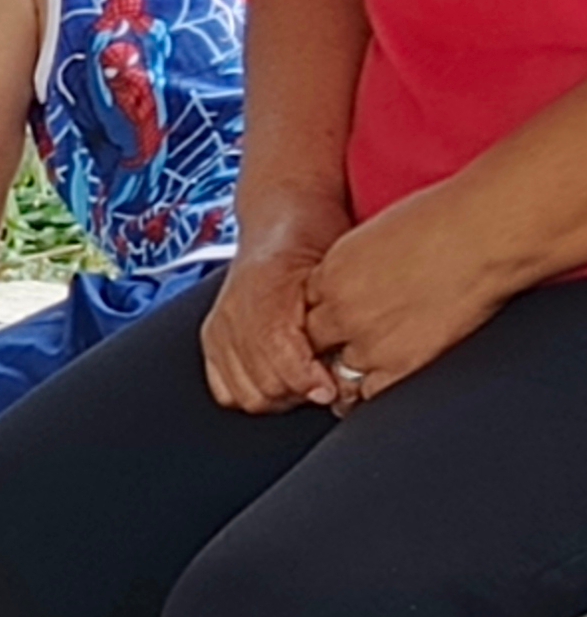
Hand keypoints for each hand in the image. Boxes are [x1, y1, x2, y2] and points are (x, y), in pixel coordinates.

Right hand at [200, 213, 345, 413]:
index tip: (334, 388)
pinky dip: (254, 393)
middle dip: (300, 392)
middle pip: (264, 385)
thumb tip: (344, 365)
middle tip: (329, 385)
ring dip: (281, 397)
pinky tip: (282, 381)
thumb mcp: (338, 270)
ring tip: (309, 383)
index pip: (279, 357)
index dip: (309, 380)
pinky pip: (226, 390)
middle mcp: (235, 314)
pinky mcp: (212, 340)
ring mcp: (219, 328)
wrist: (284, 219)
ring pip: (247, 395)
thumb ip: (338, 315)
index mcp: (266, 293)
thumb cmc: (318, 238)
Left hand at [301, 184, 517, 410]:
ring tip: (383, 355)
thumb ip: (365, 259)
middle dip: (335, 340)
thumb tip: (373, 272)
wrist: (487, 234)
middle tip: (361, 335)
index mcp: (334, 270)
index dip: (331, 310)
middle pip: (317, 341)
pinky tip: (392, 375)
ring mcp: (369, 341)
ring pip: (338, 371)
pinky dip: (376, 389)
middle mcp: (342, 308)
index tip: (350, 311)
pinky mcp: (401, 365)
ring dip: (356, 366)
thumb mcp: (386, 227)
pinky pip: (369, 394)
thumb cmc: (452, 218)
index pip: (310, 305)